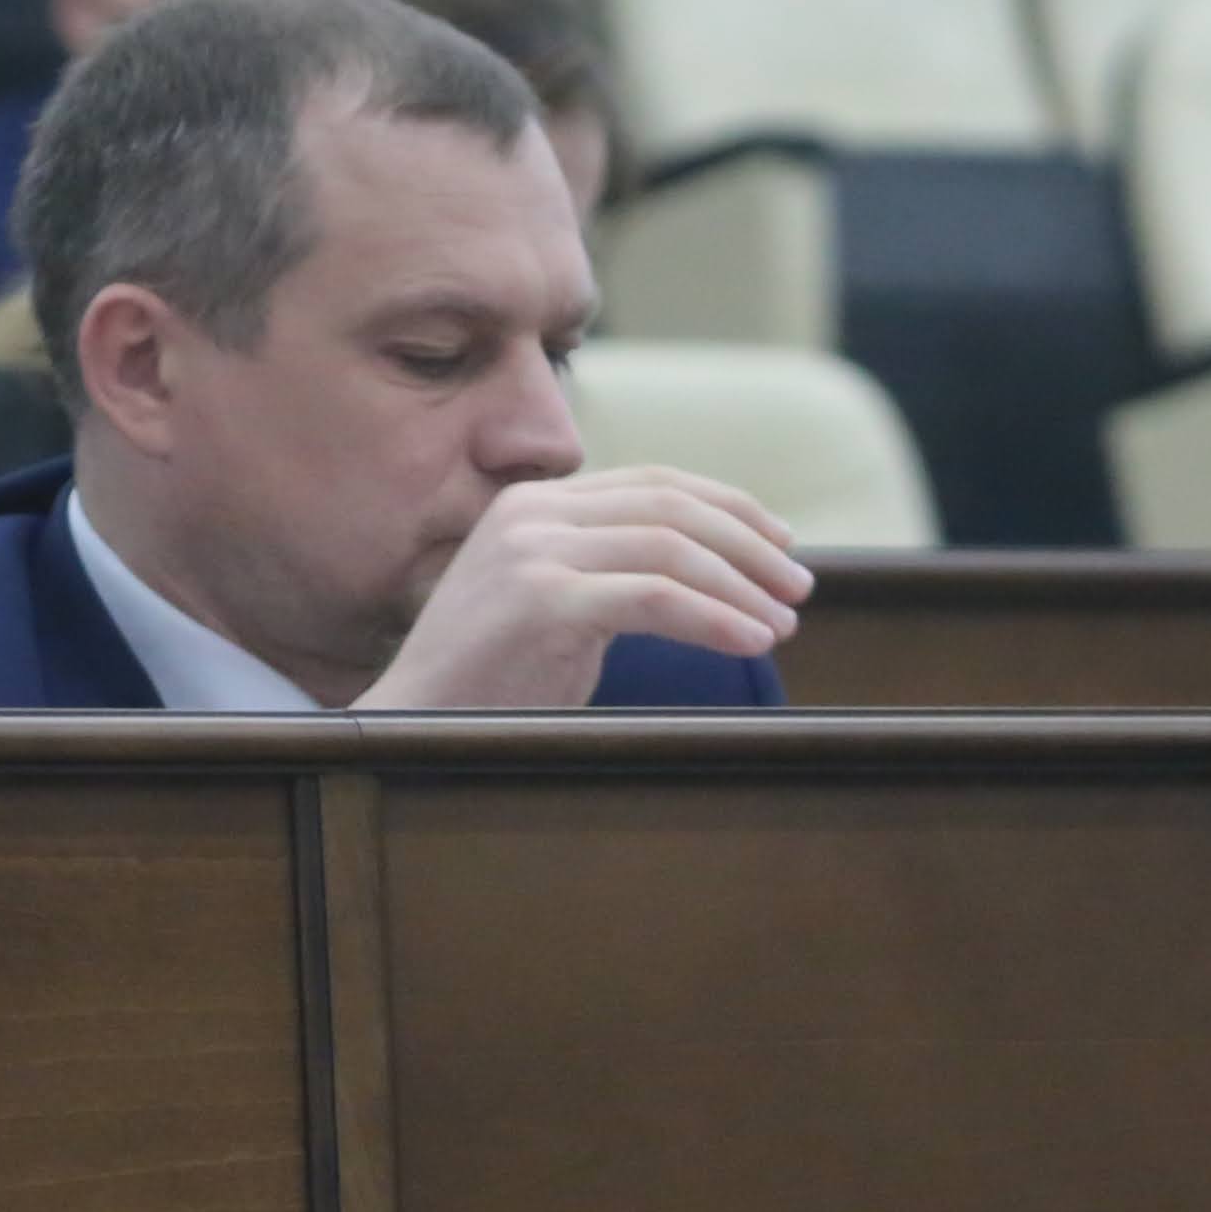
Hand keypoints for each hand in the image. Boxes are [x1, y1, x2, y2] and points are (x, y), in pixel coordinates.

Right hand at [359, 466, 809, 708]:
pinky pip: (653, 597)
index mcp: (536, 505)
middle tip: (798, 587)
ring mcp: (533, 552)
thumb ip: (610, 576)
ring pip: (670, 548)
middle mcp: (532, 513)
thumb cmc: (489, 683)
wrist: (411, 727)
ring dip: (741, 586)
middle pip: (671, 506)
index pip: (655, 483)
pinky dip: (714, 617)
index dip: (731, 508)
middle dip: (749, 545)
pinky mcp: (541, 600)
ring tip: (783, 623)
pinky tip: (751, 641)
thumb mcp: (556, 608)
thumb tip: (707, 577)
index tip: (783, 545)